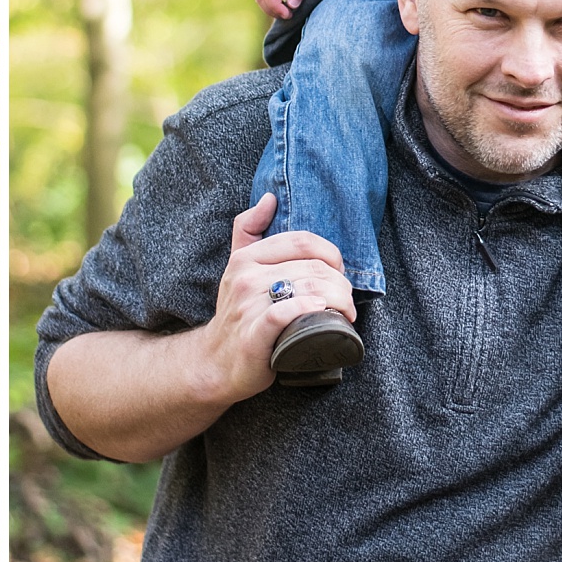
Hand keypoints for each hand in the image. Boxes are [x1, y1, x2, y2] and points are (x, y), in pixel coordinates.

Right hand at [197, 193, 353, 402]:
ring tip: (345, 313)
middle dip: (341, 284)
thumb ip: (248, 229)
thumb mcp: (237, 267)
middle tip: (347, 300)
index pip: (302, 241)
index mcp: (246, 257)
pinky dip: (309, 309)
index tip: (339, 274)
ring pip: (308, 289)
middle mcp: (246, 277)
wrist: (213, 363)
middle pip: (312, 268)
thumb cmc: (235, 314)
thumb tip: (269, 198)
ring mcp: (248, 306)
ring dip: (338, 301)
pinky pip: (285, 313)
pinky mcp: (253, 336)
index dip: (330, 255)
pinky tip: (324, 314)